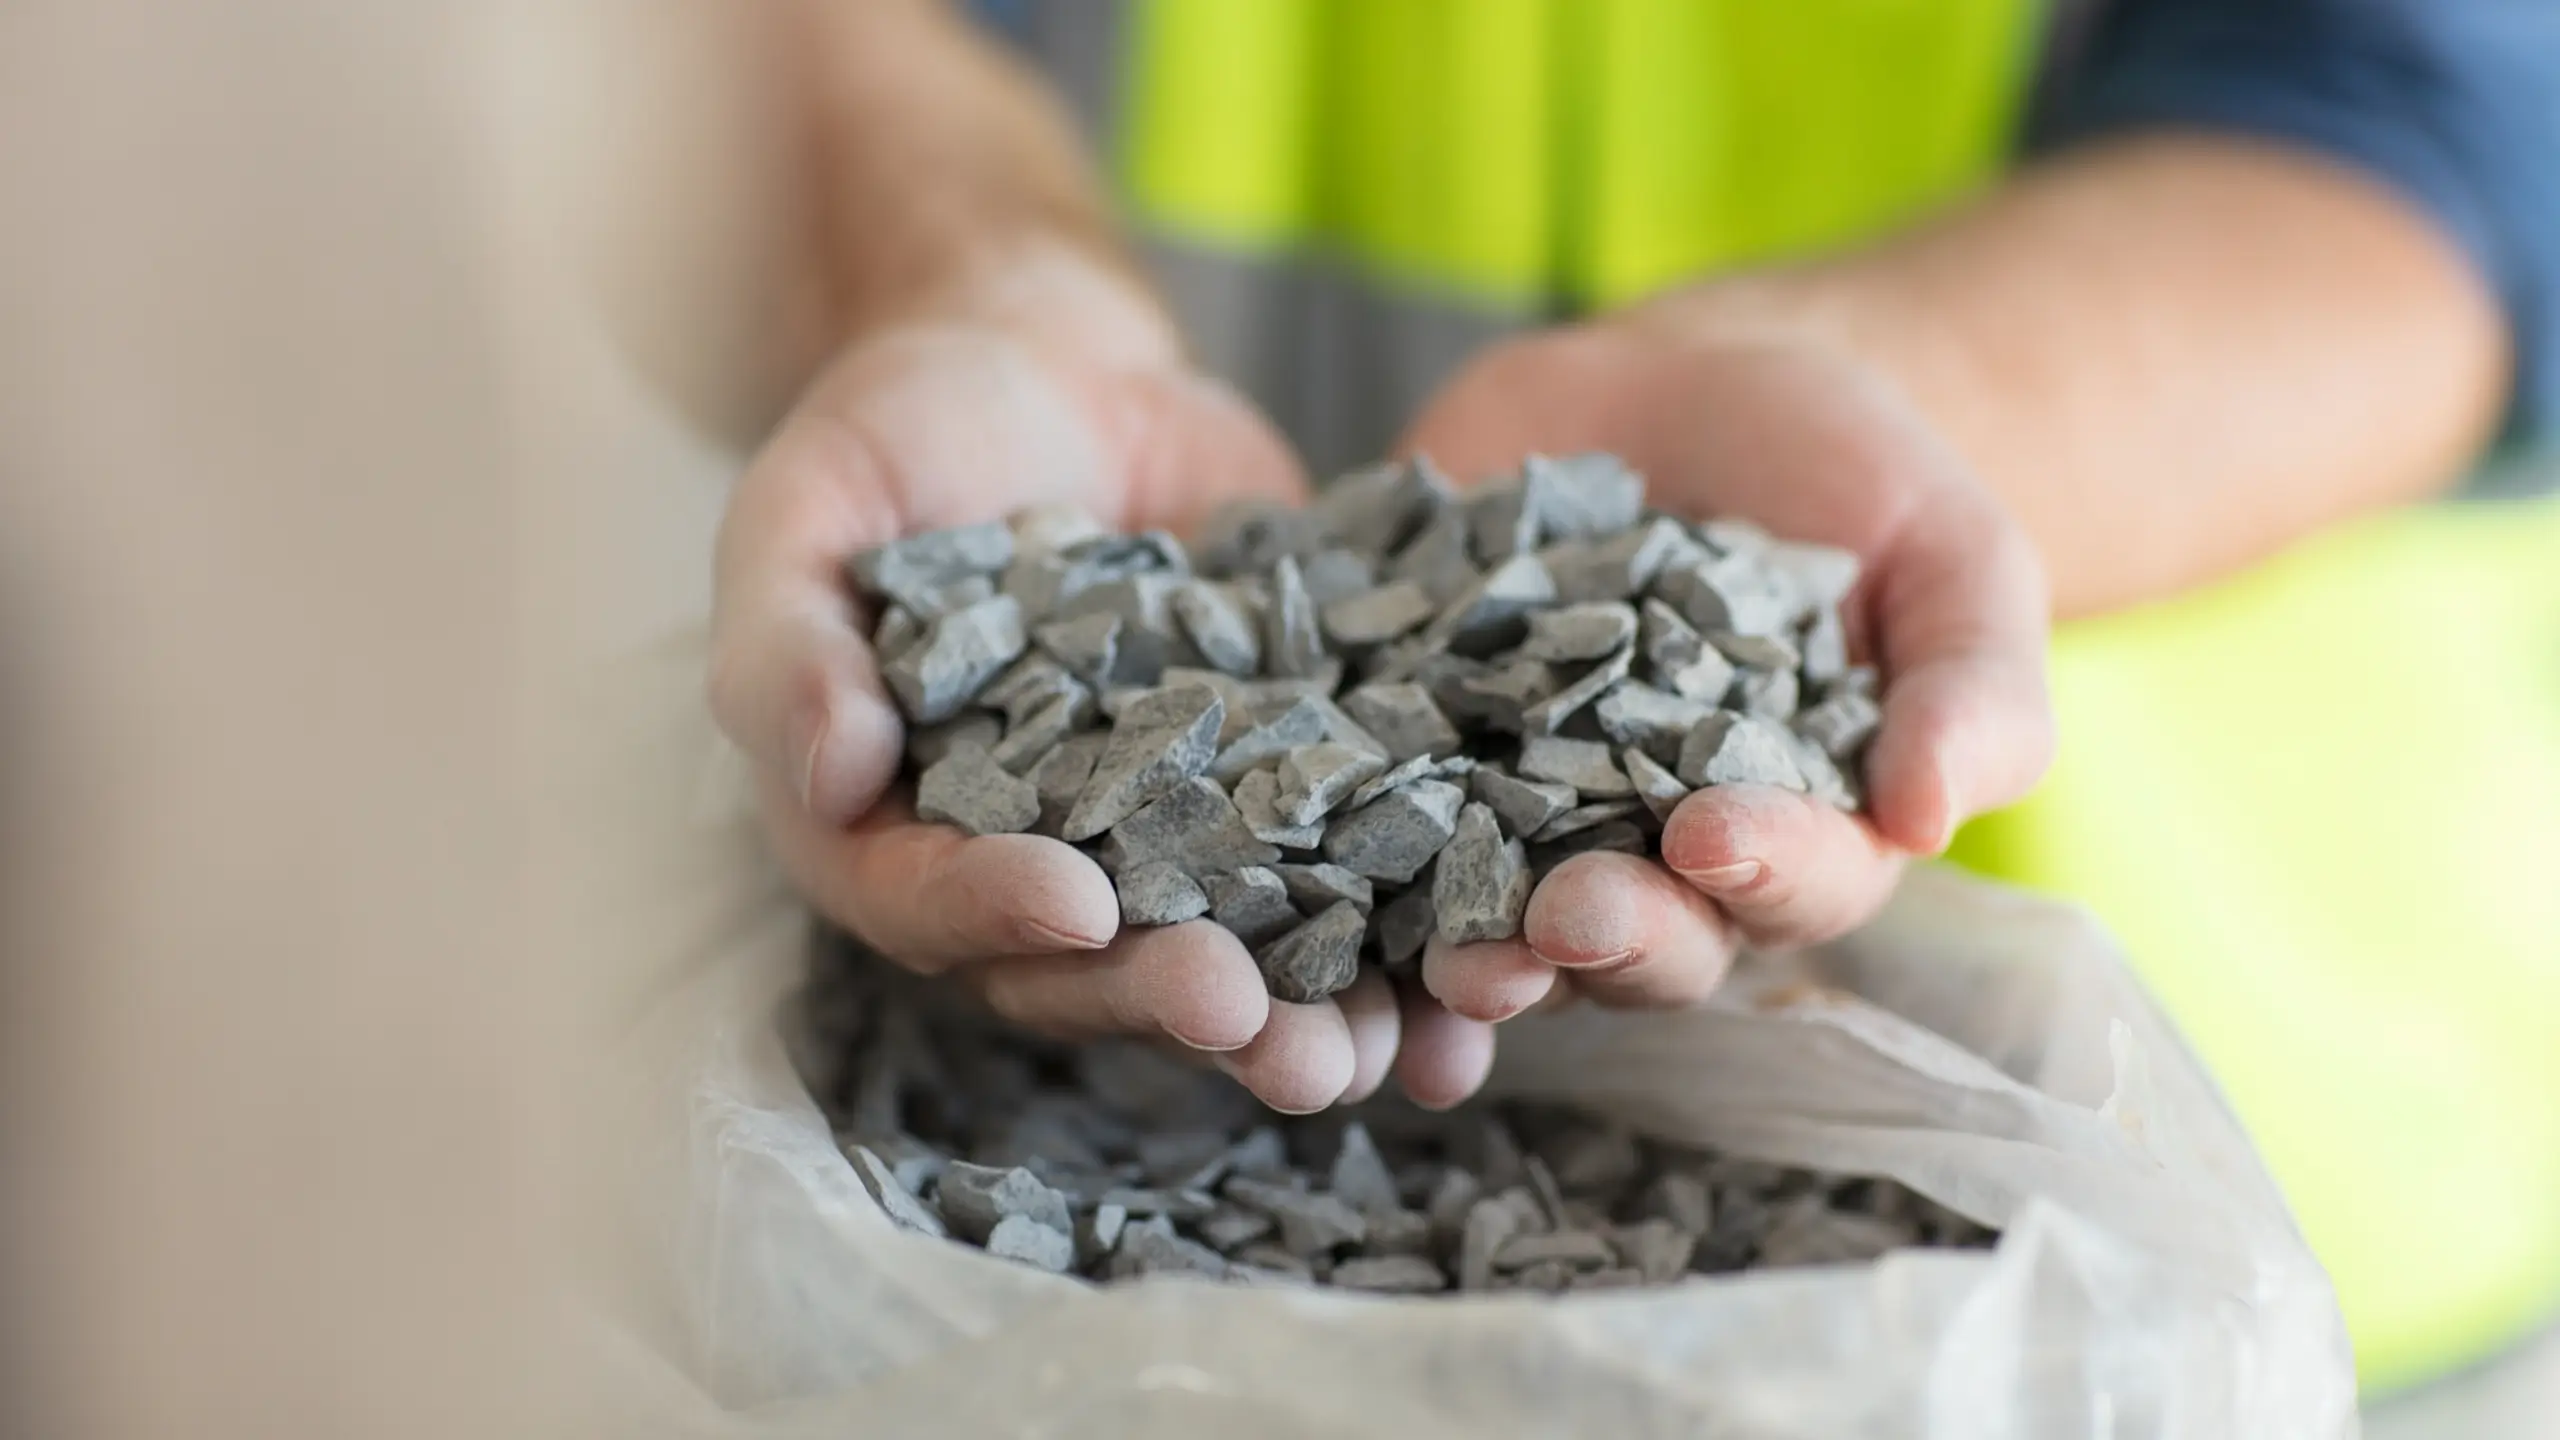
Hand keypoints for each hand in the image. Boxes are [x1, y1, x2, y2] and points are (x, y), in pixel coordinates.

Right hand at [709, 258, 1477, 1112]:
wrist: (1055, 365)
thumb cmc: (902, 431)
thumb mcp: (806, 507)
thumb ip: (787, 643)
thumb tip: (829, 777)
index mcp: (891, 824)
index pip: (925, 904)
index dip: (993, 915)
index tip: (1077, 903)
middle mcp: (1025, 864)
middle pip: (1086, 972)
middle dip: (1167, 999)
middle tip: (1247, 1012)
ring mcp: (1163, 841)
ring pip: (1224, 960)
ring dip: (1298, 1019)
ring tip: (1372, 1047)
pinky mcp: (1280, 795)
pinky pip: (1341, 882)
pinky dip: (1402, 940)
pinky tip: (1467, 978)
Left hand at [1398, 295, 2054, 1024]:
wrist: (1697, 390)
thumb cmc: (1856, 484)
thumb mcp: (1954, 557)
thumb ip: (1972, 684)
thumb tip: (1935, 813)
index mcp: (1794, 839)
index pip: (1790, 886)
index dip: (1759, 872)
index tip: (1716, 833)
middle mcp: (1653, 863)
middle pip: (1636, 940)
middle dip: (1601, 936)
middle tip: (1559, 914)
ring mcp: (1519, 818)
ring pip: (1496, 921)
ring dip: (1466, 956)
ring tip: (1442, 953)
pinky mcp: (1409, 754)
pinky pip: (1368, 834)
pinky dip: (1337, 880)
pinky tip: (1303, 899)